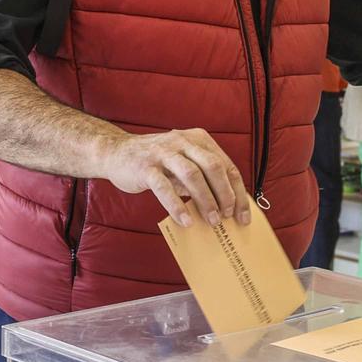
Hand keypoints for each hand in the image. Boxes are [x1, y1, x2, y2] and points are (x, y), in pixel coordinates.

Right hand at [103, 128, 249, 228]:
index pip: (226, 166)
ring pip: (192, 175)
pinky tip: (185, 221)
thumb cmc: (157, 163)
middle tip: (228, 217)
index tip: (244, 216)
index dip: (238, 192)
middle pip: (213, 167)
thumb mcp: (183, 163)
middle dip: (225, 195)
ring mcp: (164, 153)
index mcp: (199, 140)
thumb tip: (225, 209)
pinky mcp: (146, 167)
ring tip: (212, 221)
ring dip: (205, 201)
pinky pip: (164, 187)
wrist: (116, 152)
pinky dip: (177, 206)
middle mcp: (184, 142)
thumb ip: (202, 179)